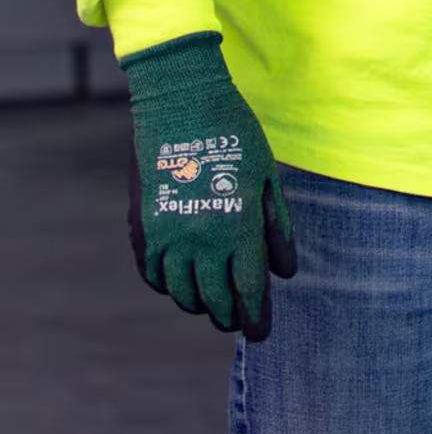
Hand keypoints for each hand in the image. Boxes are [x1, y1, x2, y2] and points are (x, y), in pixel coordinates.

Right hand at [123, 30, 296, 340]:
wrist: (180, 101)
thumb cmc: (234, 133)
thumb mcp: (266, 176)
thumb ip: (277, 228)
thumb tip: (286, 273)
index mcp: (237, 229)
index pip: (249, 292)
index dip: (256, 318)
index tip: (262, 333)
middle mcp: (200, 241)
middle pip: (214, 301)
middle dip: (229, 316)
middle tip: (238, 320)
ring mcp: (166, 238)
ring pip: (181, 294)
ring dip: (199, 304)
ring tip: (213, 302)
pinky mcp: (142, 229)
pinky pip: (153, 276)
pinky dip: (168, 286)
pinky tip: (181, 282)